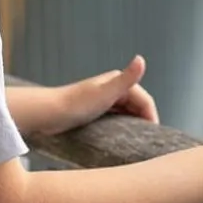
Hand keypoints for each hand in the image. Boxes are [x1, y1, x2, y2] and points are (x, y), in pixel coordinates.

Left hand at [41, 56, 158, 135]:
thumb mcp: (105, 93)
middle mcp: (112, 88)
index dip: (152, 118)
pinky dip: (122, 129)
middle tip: (149, 144)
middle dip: (145, 122)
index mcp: (117, 81)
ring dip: (134, 127)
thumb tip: (141, 58)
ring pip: (127, 114)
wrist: (47, 114)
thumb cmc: (75, 104)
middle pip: (137, 107)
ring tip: (137, 144)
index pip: (145, 101)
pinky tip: (121, 140)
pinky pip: (116, 120)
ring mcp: (103, 100)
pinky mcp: (95, 112)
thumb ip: (125, 78)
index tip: (155, 139)